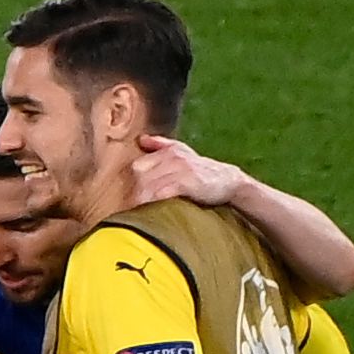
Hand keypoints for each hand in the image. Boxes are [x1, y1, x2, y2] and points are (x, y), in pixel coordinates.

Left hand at [128, 136, 244, 208]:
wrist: (229, 182)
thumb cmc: (202, 172)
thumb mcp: (183, 153)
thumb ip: (161, 146)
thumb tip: (141, 139)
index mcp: (168, 150)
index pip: (136, 165)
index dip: (128, 183)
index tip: (123, 198)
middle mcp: (172, 156)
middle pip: (138, 173)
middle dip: (130, 192)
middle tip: (125, 208)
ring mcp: (180, 168)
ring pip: (147, 183)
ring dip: (138, 200)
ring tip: (132, 214)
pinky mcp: (187, 181)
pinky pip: (161, 191)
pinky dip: (151, 202)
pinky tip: (147, 212)